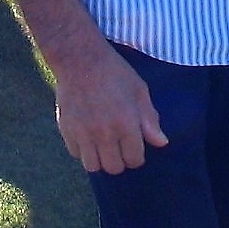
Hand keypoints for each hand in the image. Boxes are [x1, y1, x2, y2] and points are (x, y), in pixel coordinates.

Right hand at [49, 41, 165, 174]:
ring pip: (93, 166)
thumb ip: (150, 120)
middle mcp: (105, 133)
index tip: (134, 147)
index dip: (136, 156)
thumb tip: (161, 143)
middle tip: (119, 147)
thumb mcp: (139, 91)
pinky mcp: (66, 130)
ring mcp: (83, 133)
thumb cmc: (114, 73)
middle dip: (120, 160)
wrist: (79, 59)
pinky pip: (76, 154)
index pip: (134, 160)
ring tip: (103, 146)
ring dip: (100, 159)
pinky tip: (88, 136)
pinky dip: (83, 150)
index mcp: (126, 124)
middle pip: (114, 168)